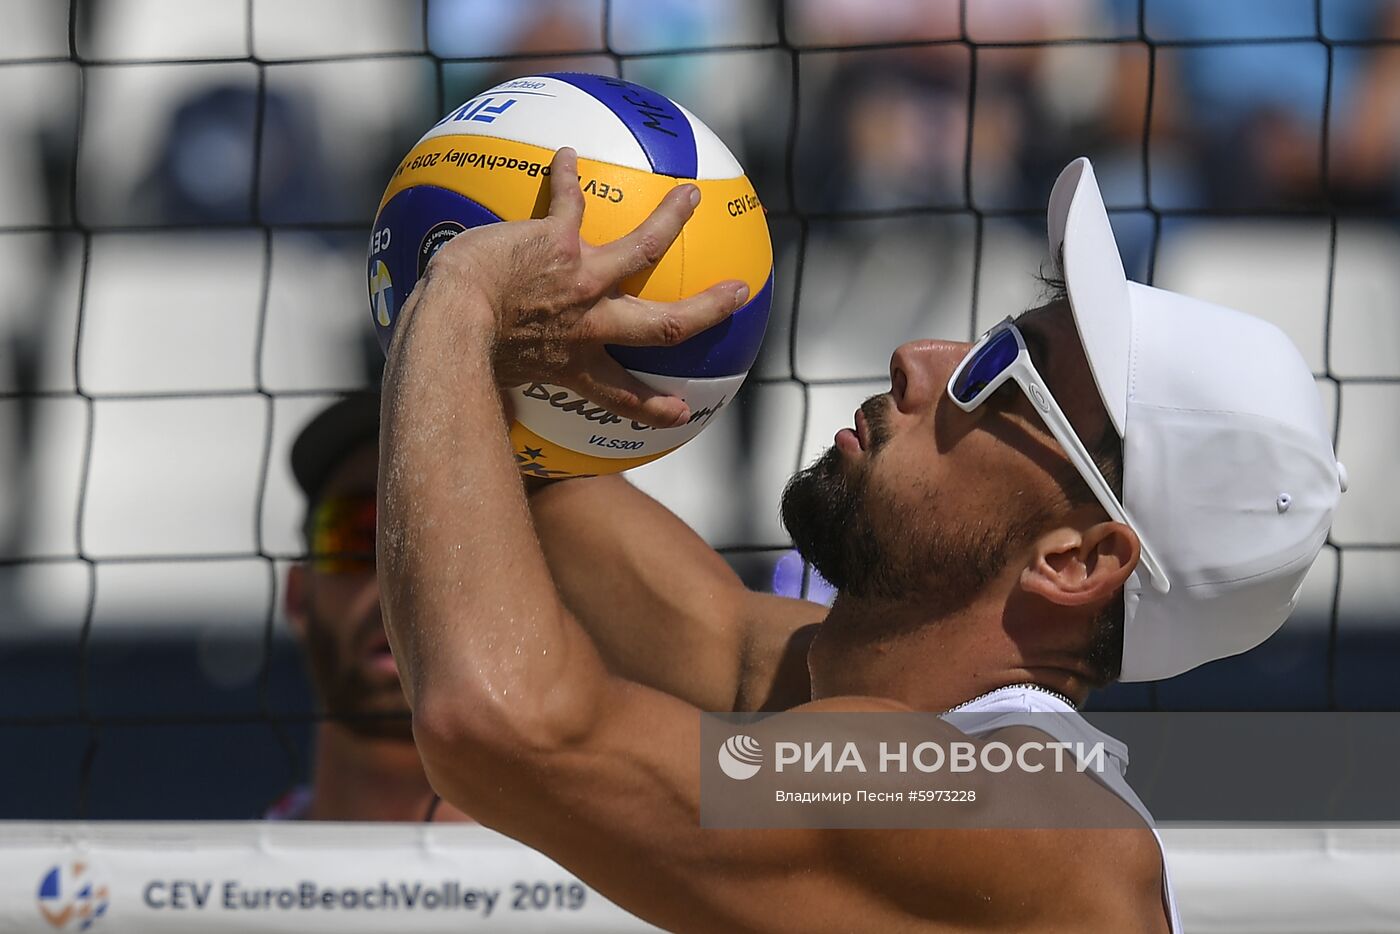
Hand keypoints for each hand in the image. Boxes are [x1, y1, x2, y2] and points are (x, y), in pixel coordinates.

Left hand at [428, 147, 748, 428]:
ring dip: (670, 219)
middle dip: (707, 309)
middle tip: (737, 293)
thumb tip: (475, 407)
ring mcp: (580, 280)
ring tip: (690, 195)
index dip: (655, 406)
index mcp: (574, 362)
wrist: (452, 324)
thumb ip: (496, 383)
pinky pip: (570, 200)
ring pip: (644, 247)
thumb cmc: (456, 357)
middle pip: (664, 322)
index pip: (622, 393)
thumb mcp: (487, 379)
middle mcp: (588, 323)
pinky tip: (566, 153)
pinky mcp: (557, 242)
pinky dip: (567, 175)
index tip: (683, 412)